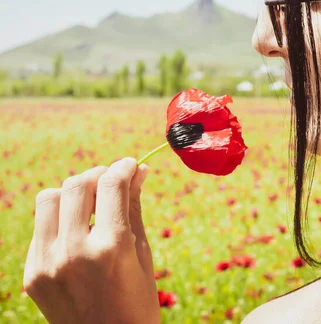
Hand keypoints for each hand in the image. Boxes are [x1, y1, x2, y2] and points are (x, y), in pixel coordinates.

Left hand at [23, 157, 160, 323]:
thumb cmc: (137, 301)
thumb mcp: (143, 254)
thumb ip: (134, 208)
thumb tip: (140, 171)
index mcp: (111, 248)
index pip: (111, 185)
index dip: (123, 167)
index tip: (131, 164)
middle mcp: (74, 252)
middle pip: (77, 185)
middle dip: (98, 174)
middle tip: (112, 181)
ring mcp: (46, 264)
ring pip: (49, 198)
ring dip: (73, 192)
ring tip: (91, 201)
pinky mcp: (32, 274)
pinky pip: (41, 227)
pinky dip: (59, 218)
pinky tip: (77, 228)